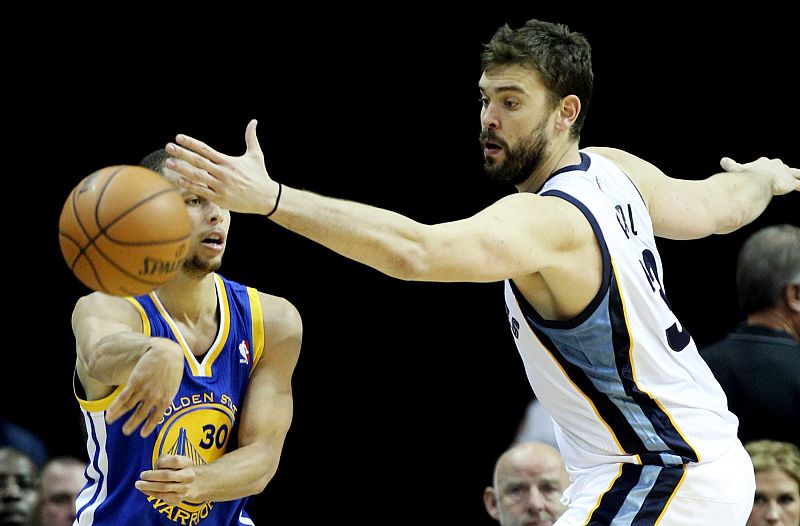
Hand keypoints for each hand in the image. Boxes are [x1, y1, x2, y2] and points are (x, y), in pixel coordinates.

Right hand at [105, 340, 183, 436]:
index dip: (148, 427)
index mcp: (166, 400)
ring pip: (128, 407)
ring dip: (118, 416)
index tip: (142, 434)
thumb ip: (166, 396)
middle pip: (140, 414)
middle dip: (132, 424)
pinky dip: (114, 408)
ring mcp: (144, 390)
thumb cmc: (172, 368)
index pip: (155, 418)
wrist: (166, 353)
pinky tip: (108, 414)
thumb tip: (162, 405)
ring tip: (110, 422)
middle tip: (125, 431)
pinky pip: (122, 398)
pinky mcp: (134, 382)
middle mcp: (154, 398)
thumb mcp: (173, 385)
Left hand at [135, 454, 196, 505]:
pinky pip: (161, 496)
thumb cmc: (174, 467)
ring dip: (148, 486)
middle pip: (168, 475)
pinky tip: (144, 490)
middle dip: (152, 476)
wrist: (187, 482)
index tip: (155, 465)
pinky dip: (151, 493)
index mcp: (188, 463)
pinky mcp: (178, 498)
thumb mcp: (169, 459)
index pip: (175, 461)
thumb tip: (151, 473)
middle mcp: (189, 476)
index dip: (163, 463)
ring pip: (163, 488)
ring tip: (138, 484)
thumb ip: (161, 461)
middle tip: (141, 475)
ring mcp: (184, 488)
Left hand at [165, 119, 280, 214]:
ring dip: (181, 169)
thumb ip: (251, 137)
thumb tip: (254, 121)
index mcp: (228, 161)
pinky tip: (179, 180)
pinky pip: (202, 191)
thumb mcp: (256, 155)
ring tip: (168, 163)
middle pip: (198, 161)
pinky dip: (190, 186)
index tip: (178, 137)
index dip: (191, 142)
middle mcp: (222, 172)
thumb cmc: (260, 176)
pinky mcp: (220, 198)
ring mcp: (220, 186)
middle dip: (181, 153)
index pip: (205, 149)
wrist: (266, 198)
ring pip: (197, 176)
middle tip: (168, 147)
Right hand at [721, 156, 799, 194]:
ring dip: (796, 176)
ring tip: (797, 178)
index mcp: (764, 162)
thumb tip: (722, 160)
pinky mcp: (790, 182)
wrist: (757, 180)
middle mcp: (776, 165)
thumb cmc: (746, 175)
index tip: (766, 169)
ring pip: (794, 173)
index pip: (767, 164)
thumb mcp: (737, 169)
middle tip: (784, 174)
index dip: (766, 167)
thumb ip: (731, 165)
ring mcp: (784, 173)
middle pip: (782, 167)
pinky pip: (799, 184)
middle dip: (783, 171)